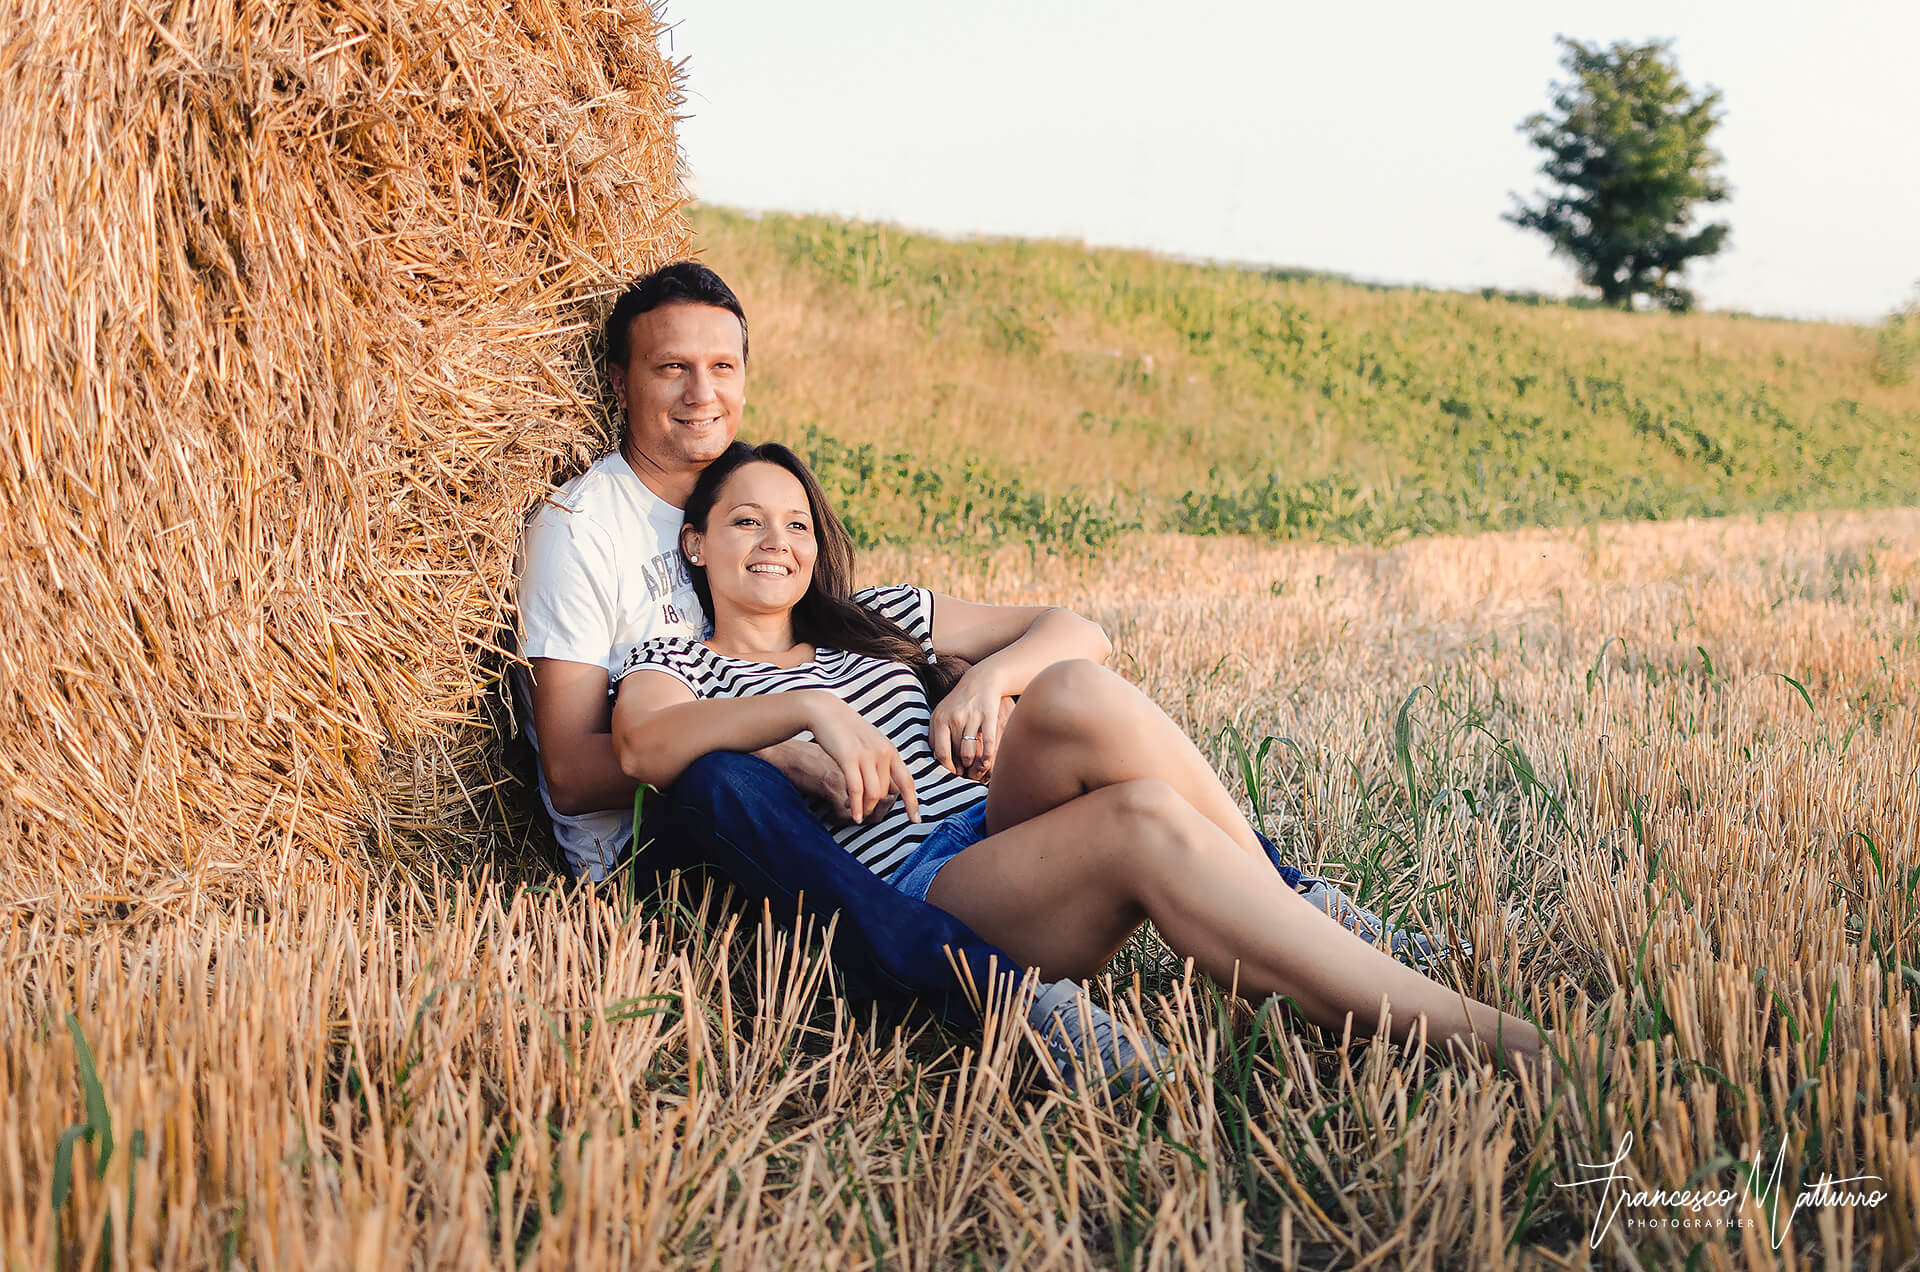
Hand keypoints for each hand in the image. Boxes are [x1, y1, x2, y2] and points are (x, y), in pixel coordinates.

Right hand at [800, 691, 919, 824]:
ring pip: (873, 793)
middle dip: (876, 806)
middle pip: (886, 792)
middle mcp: (883, 753)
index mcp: (890, 751)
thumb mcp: (872, 743)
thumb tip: (888, 788)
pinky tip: (855, 816)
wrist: (826, 712)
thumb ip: (882, 762)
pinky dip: (857, 806)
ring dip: (867, 808)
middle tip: (866, 812)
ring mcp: (866, 755)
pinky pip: (856, 790)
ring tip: (860, 815)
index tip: (916, 820)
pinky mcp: (848, 758)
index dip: (912, 802)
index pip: (907, 781)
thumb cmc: (848, 731)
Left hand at [930, 667, 1016, 781]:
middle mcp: (954, 718)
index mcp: (940, 720)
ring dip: (974, 766)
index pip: (940, 753)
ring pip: (971, 752)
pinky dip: (988, 758)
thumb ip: (935, 735)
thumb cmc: (959, 703)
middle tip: (967, 775)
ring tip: (977, 771)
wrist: (982, 680)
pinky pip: (988, 744)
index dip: (947, 768)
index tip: (953, 774)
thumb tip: (937, 762)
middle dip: (963, 769)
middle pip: (957, 754)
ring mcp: (972, 717)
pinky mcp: (989, 715)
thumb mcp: (941, 714)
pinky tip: (988, 763)